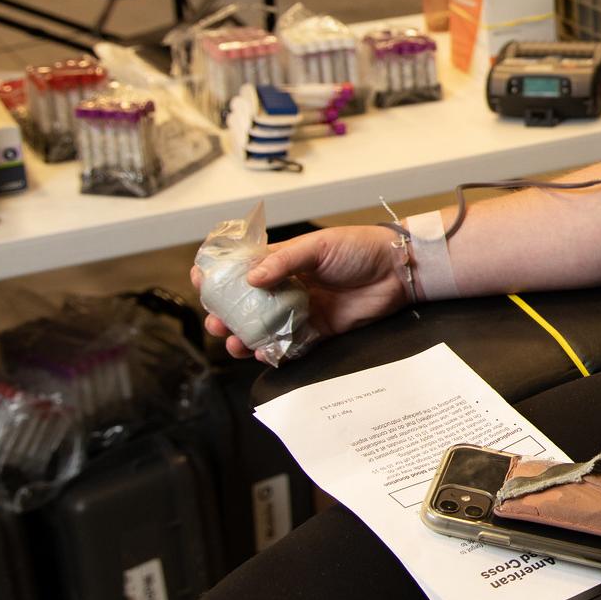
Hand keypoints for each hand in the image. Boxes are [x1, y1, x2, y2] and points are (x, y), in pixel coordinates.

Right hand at [191, 224, 410, 360]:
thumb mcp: (319, 245)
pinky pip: (292, 345)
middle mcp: (288, 287)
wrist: (398, 269)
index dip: (220, 277)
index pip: (243, 270)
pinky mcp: (320, 330)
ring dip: (245, 338)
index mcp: (283, 262)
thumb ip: (284, 260)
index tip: (202, 283)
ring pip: (265, 328)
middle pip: (248, 305)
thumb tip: (251, 277)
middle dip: (227, 315)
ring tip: (235, 343)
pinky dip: (275, 351)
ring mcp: (303, 310)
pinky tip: (263, 354)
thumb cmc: (360, 247)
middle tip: (216, 322)